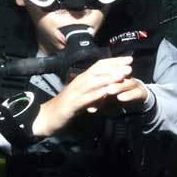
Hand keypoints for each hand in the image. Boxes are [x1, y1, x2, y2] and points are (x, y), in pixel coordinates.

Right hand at [32, 56, 146, 136]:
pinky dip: (95, 95)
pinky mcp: (71, 105)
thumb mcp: (82, 96)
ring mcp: (74, 93)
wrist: (47, 117)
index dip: (114, 61)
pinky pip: (84, 98)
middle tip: (130, 66)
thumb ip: (94, 91)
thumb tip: (109, 86)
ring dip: (107, 78)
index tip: (129, 59)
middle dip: (114, 67)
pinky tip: (105, 93)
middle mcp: (78, 83)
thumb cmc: (66, 107)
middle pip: (97, 71)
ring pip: (92, 82)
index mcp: (81, 79)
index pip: (99, 66)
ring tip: (121, 76)